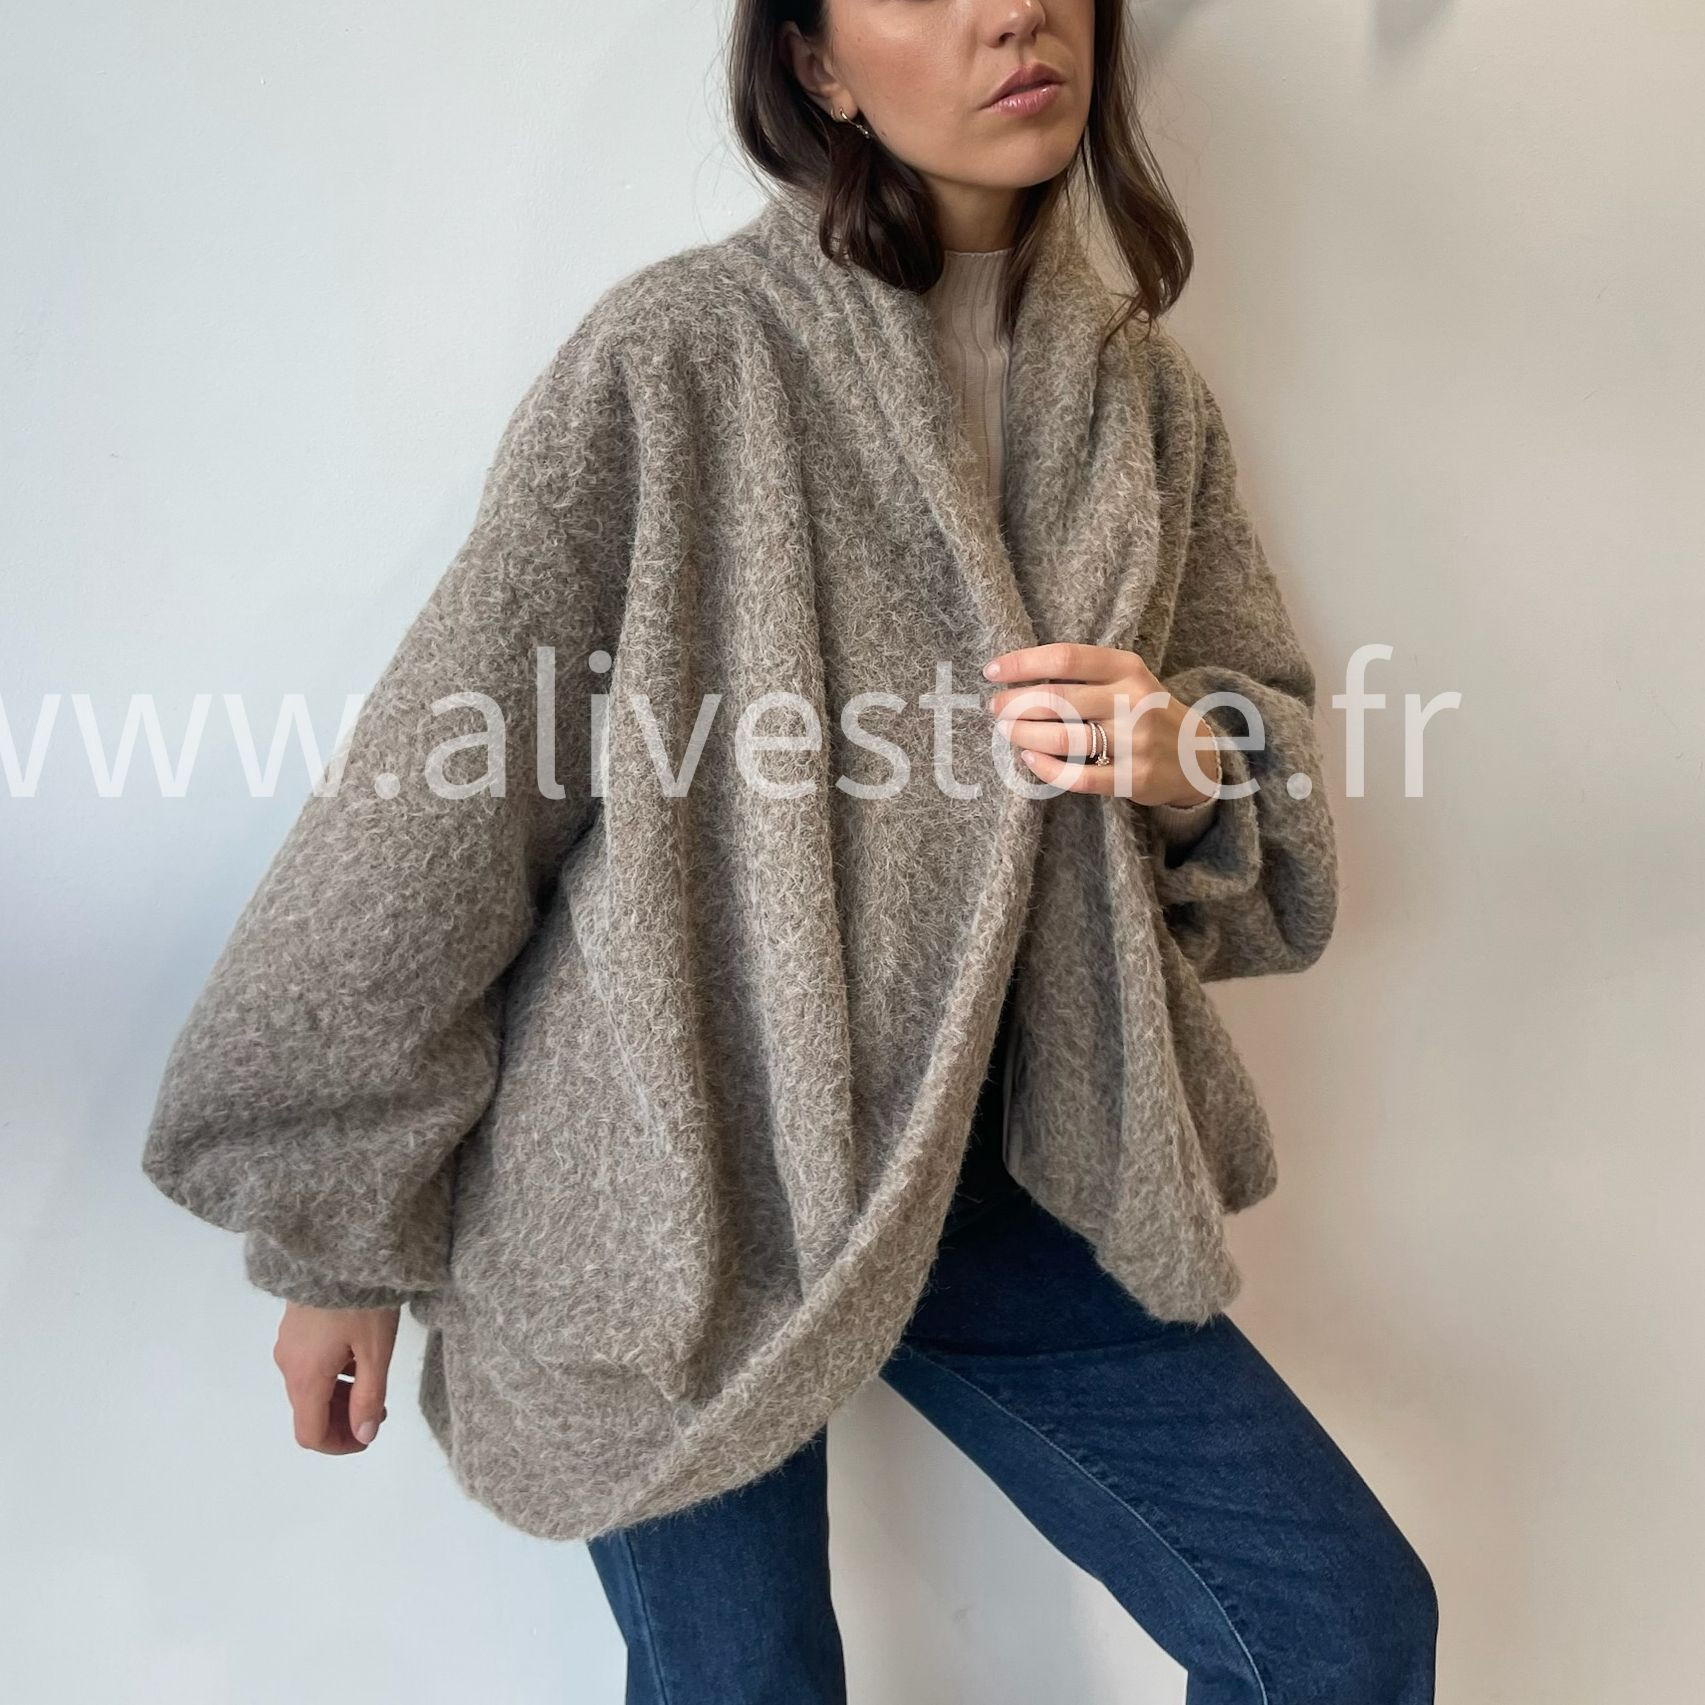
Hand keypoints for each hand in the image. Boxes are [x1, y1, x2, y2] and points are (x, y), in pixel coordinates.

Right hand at [270, 1301, 398, 1454]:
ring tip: (372, 1382)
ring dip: (338, 1397)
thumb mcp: (376, 1351)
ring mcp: (288, 1343)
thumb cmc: (362, 1300)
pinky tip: (358, 1356)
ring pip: (309, 1388)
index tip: (368, 1435)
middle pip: (308, 1412)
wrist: (343, 1247)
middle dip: (342, 1420)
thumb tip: (363, 1435)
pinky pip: (308, 1365)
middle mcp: (288, 1363)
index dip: (339, 1445)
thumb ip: (370, 1397)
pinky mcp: (294, 1325)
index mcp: (305, 1376)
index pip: (310, 1434)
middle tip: (378, 1409)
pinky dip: (331, 1375)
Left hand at [983, 641, 1222, 801]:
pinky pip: (1076, 777)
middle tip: (996, 708)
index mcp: (1127, 668)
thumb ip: (1084, 674)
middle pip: (1056, 699)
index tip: (991, 672)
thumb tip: (1018, 676)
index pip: (1065, 658)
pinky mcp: (1132, 778)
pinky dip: (1045, 768)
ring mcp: (1135, 741)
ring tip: (1008, 732)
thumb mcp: (1127, 680)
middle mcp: (1133, 700)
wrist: (1197, 756)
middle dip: (1015, 704)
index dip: (1022, 663)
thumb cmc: (1146, 711)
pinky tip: (1029, 759)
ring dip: (1023, 735)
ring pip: (1062, 738)